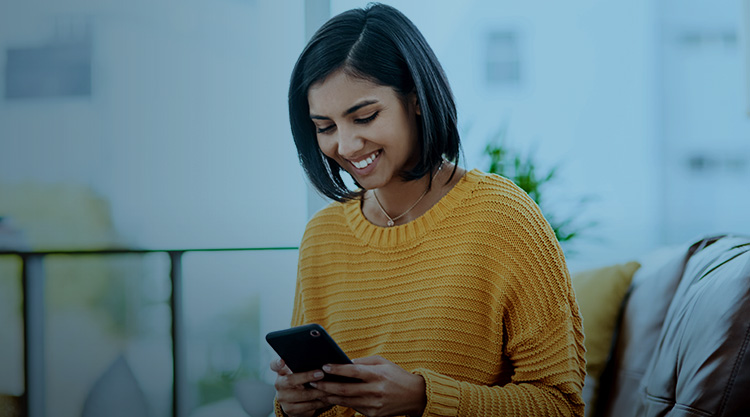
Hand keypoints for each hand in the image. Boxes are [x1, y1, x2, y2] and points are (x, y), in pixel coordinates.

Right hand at [270, 358, 329, 416]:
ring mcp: (283, 398)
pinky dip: (320, 402)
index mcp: (281, 372)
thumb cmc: (300, 382)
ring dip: (319, 391)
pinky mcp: (290, 410)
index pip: (274, 365)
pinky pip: (307, 406)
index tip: (282, 361)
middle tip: (321, 374)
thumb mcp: (297, 373)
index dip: (277, 363)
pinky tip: (328, 399)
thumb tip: (321, 361)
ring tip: (330, 388)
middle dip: (307, 376)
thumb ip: (302, 365)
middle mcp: (279, 384)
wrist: (295, 403)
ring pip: (303, 395)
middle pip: (290, 380)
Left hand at [310, 355, 426, 416]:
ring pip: (346, 401)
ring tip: (317, 390)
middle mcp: (375, 391)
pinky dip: (341, 403)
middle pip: (345, 390)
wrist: (415, 396)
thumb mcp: (382, 363)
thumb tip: (343, 362)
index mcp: (378, 375)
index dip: (337, 369)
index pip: (353, 372)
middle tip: (313, 381)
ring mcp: (374, 405)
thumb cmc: (396, 375)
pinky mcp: (373, 415)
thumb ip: (363, 362)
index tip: (324, 366)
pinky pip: (354, 408)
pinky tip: (331, 398)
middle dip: (326, 386)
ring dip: (329, 396)